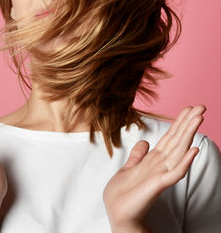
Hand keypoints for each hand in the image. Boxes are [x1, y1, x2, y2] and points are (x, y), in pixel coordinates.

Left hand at [103, 105, 205, 232]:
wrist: (118, 213)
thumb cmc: (124, 194)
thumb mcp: (129, 168)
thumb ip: (138, 156)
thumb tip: (144, 142)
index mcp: (154, 160)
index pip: (170, 137)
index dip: (179, 122)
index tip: (190, 107)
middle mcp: (161, 165)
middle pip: (177, 140)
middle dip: (188, 122)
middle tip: (201, 106)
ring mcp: (161, 174)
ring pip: (179, 151)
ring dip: (189, 134)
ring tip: (200, 118)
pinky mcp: (158, 185)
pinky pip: (174, 172)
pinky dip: (185, 161)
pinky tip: (193, 150)